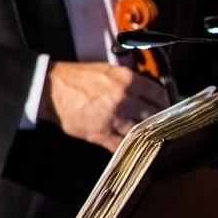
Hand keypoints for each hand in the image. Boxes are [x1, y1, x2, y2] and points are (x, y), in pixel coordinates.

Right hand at [40, 62, 169, 151]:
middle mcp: (124, 98)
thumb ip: (131, 81)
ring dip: (147, 135)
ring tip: (150, 137)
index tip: (167, 108)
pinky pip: (123, 145)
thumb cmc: (76, 79)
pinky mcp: (101, 133)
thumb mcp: (107, 71)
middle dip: (160, 120)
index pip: (160, 94)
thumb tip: (150, 93)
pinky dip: (130, 147)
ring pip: (143, 131)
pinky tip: (133, 146)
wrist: (50, 89)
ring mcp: (114, 117)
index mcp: (127, 80)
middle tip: (162, 124)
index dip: (166, 103)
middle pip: (156, 115)